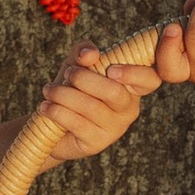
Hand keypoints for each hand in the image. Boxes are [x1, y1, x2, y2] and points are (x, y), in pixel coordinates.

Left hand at [36, 45, 159, 163]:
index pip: (149, 80)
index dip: (134, 73)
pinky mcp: (97, 143)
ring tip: (49, 90)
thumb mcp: (77, 64)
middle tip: (67, 74)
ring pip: (91, 107)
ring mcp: (114, 128)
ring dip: (63, 94)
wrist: (52, 123)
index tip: (111, 69)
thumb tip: (90, 54)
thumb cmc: (71, 89)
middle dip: (84, 78)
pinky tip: (45, 106)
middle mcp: (128, 109)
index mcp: (130, 87)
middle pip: (114, 92)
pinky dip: (57, 111)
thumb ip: (84, 52)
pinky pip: (78, 123)